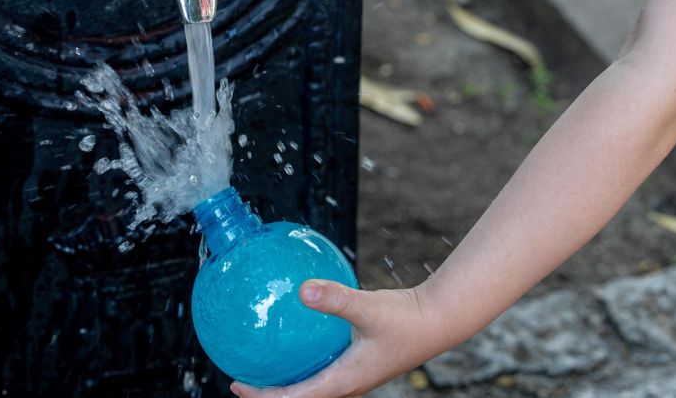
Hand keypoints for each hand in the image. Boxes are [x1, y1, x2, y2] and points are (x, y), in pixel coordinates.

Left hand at [229, 279, 447, 397]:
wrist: (438, 320)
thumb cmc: (406, 318)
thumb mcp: (368, 308)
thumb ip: (335, 298)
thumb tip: (302, 289)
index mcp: (345, 380)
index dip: (265, 396)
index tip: (238, 384)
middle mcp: (347, 383)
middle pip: (302, 397)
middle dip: (271, 392)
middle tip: (242, 378)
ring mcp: (354, 373)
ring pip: (313, 384)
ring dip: (287, 378)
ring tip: (263, 361)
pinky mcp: (359, 360)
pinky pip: (324, 365)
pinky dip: (305, 359)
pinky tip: (297, 334)